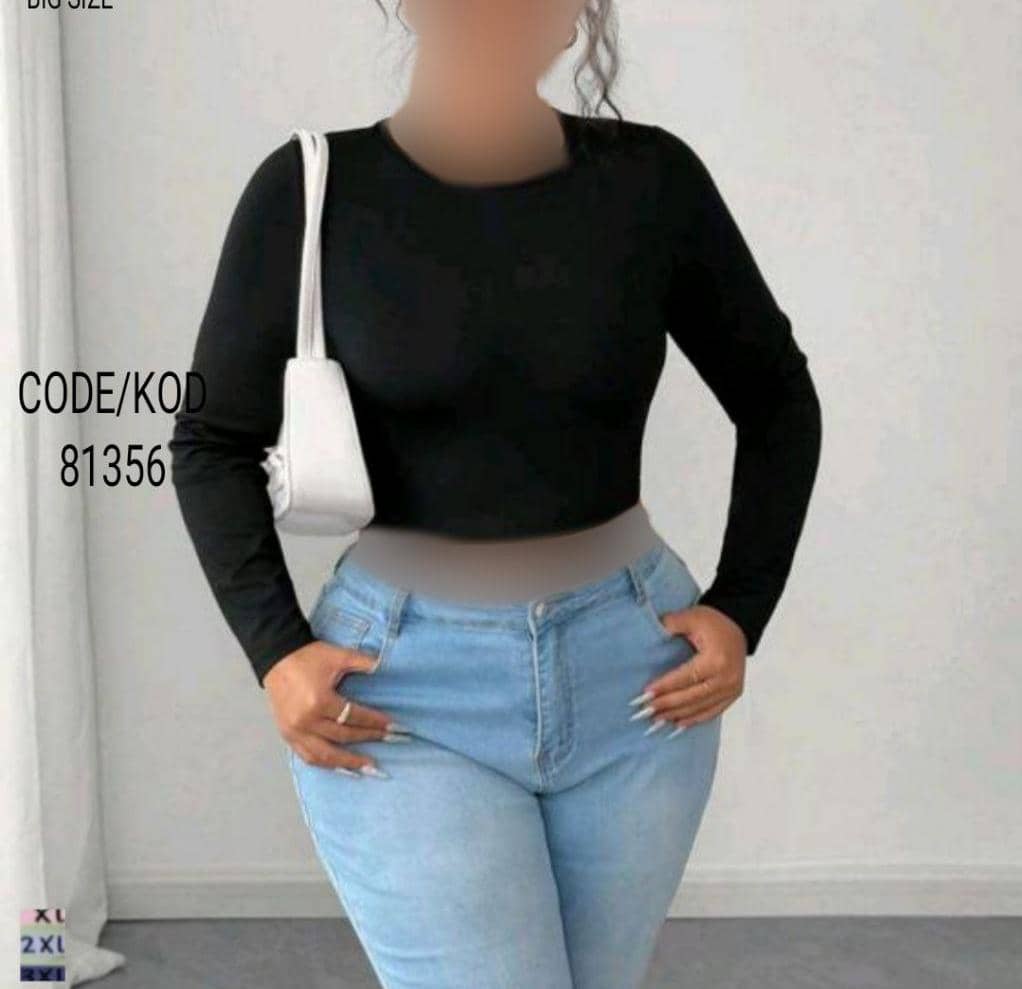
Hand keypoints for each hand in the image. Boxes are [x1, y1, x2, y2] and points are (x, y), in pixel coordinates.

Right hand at [264, 640, 406, 776]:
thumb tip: (386, 667)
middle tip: (390, 741)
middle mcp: (306, 721)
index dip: (375, 722)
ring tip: (368, 767)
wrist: (276, 655)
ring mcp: (294, 731)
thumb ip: (363, 662)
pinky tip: (341, 767)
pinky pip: (307, 756)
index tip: (394, 726)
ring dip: (348, 763)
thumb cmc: (307, 656)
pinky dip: (326, 764)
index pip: (353, 717)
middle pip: (343, 736)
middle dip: (369, 738)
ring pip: (325, 755)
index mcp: (319, 701)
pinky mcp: (287, 734)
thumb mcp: (338, 656)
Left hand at [637, 604, 746, 730]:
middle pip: (692, 697)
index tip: (646, 695)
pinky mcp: (733, 694)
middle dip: (667, 705)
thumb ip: (671, 624)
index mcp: (717, 660)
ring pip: (700, 708)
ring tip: (656, 721)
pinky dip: (694, 719)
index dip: (665, 687)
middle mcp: (727, 678)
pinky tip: (677, 724)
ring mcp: (732, 689)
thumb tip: (653, 633)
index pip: (686, 677)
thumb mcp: (692, 616)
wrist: (739, 626)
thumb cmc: (714, 622)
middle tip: (645, 712)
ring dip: (677, 716)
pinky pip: (712, 712)